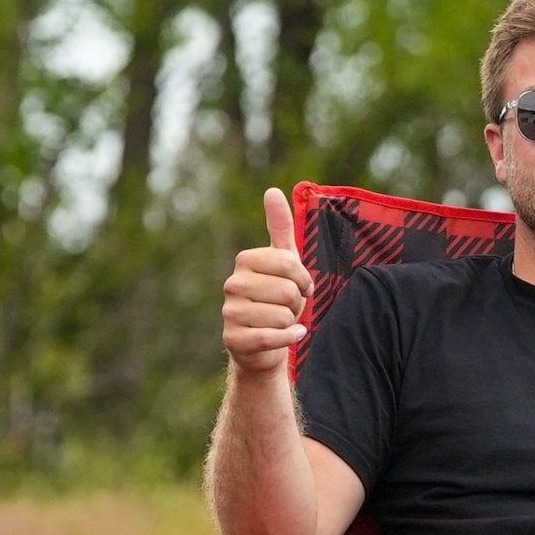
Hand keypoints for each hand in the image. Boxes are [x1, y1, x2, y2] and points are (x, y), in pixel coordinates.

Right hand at [221, 187, 314, 376]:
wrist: (265, 344)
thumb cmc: (277, 299)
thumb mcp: (284, 262)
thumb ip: (280, 228)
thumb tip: (273, 191)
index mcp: (245, 260)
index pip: (290, 264)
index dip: (304, 280)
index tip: (300, 286)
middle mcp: (232, 284)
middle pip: (287, 291)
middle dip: (296, 304)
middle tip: (287, 308)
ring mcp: (230, 312)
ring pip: (281, 316)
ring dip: (290, 323)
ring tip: (280, 322)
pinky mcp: (233, 340)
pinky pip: (272, 337)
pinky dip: (290, 338)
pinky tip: (292, 335)